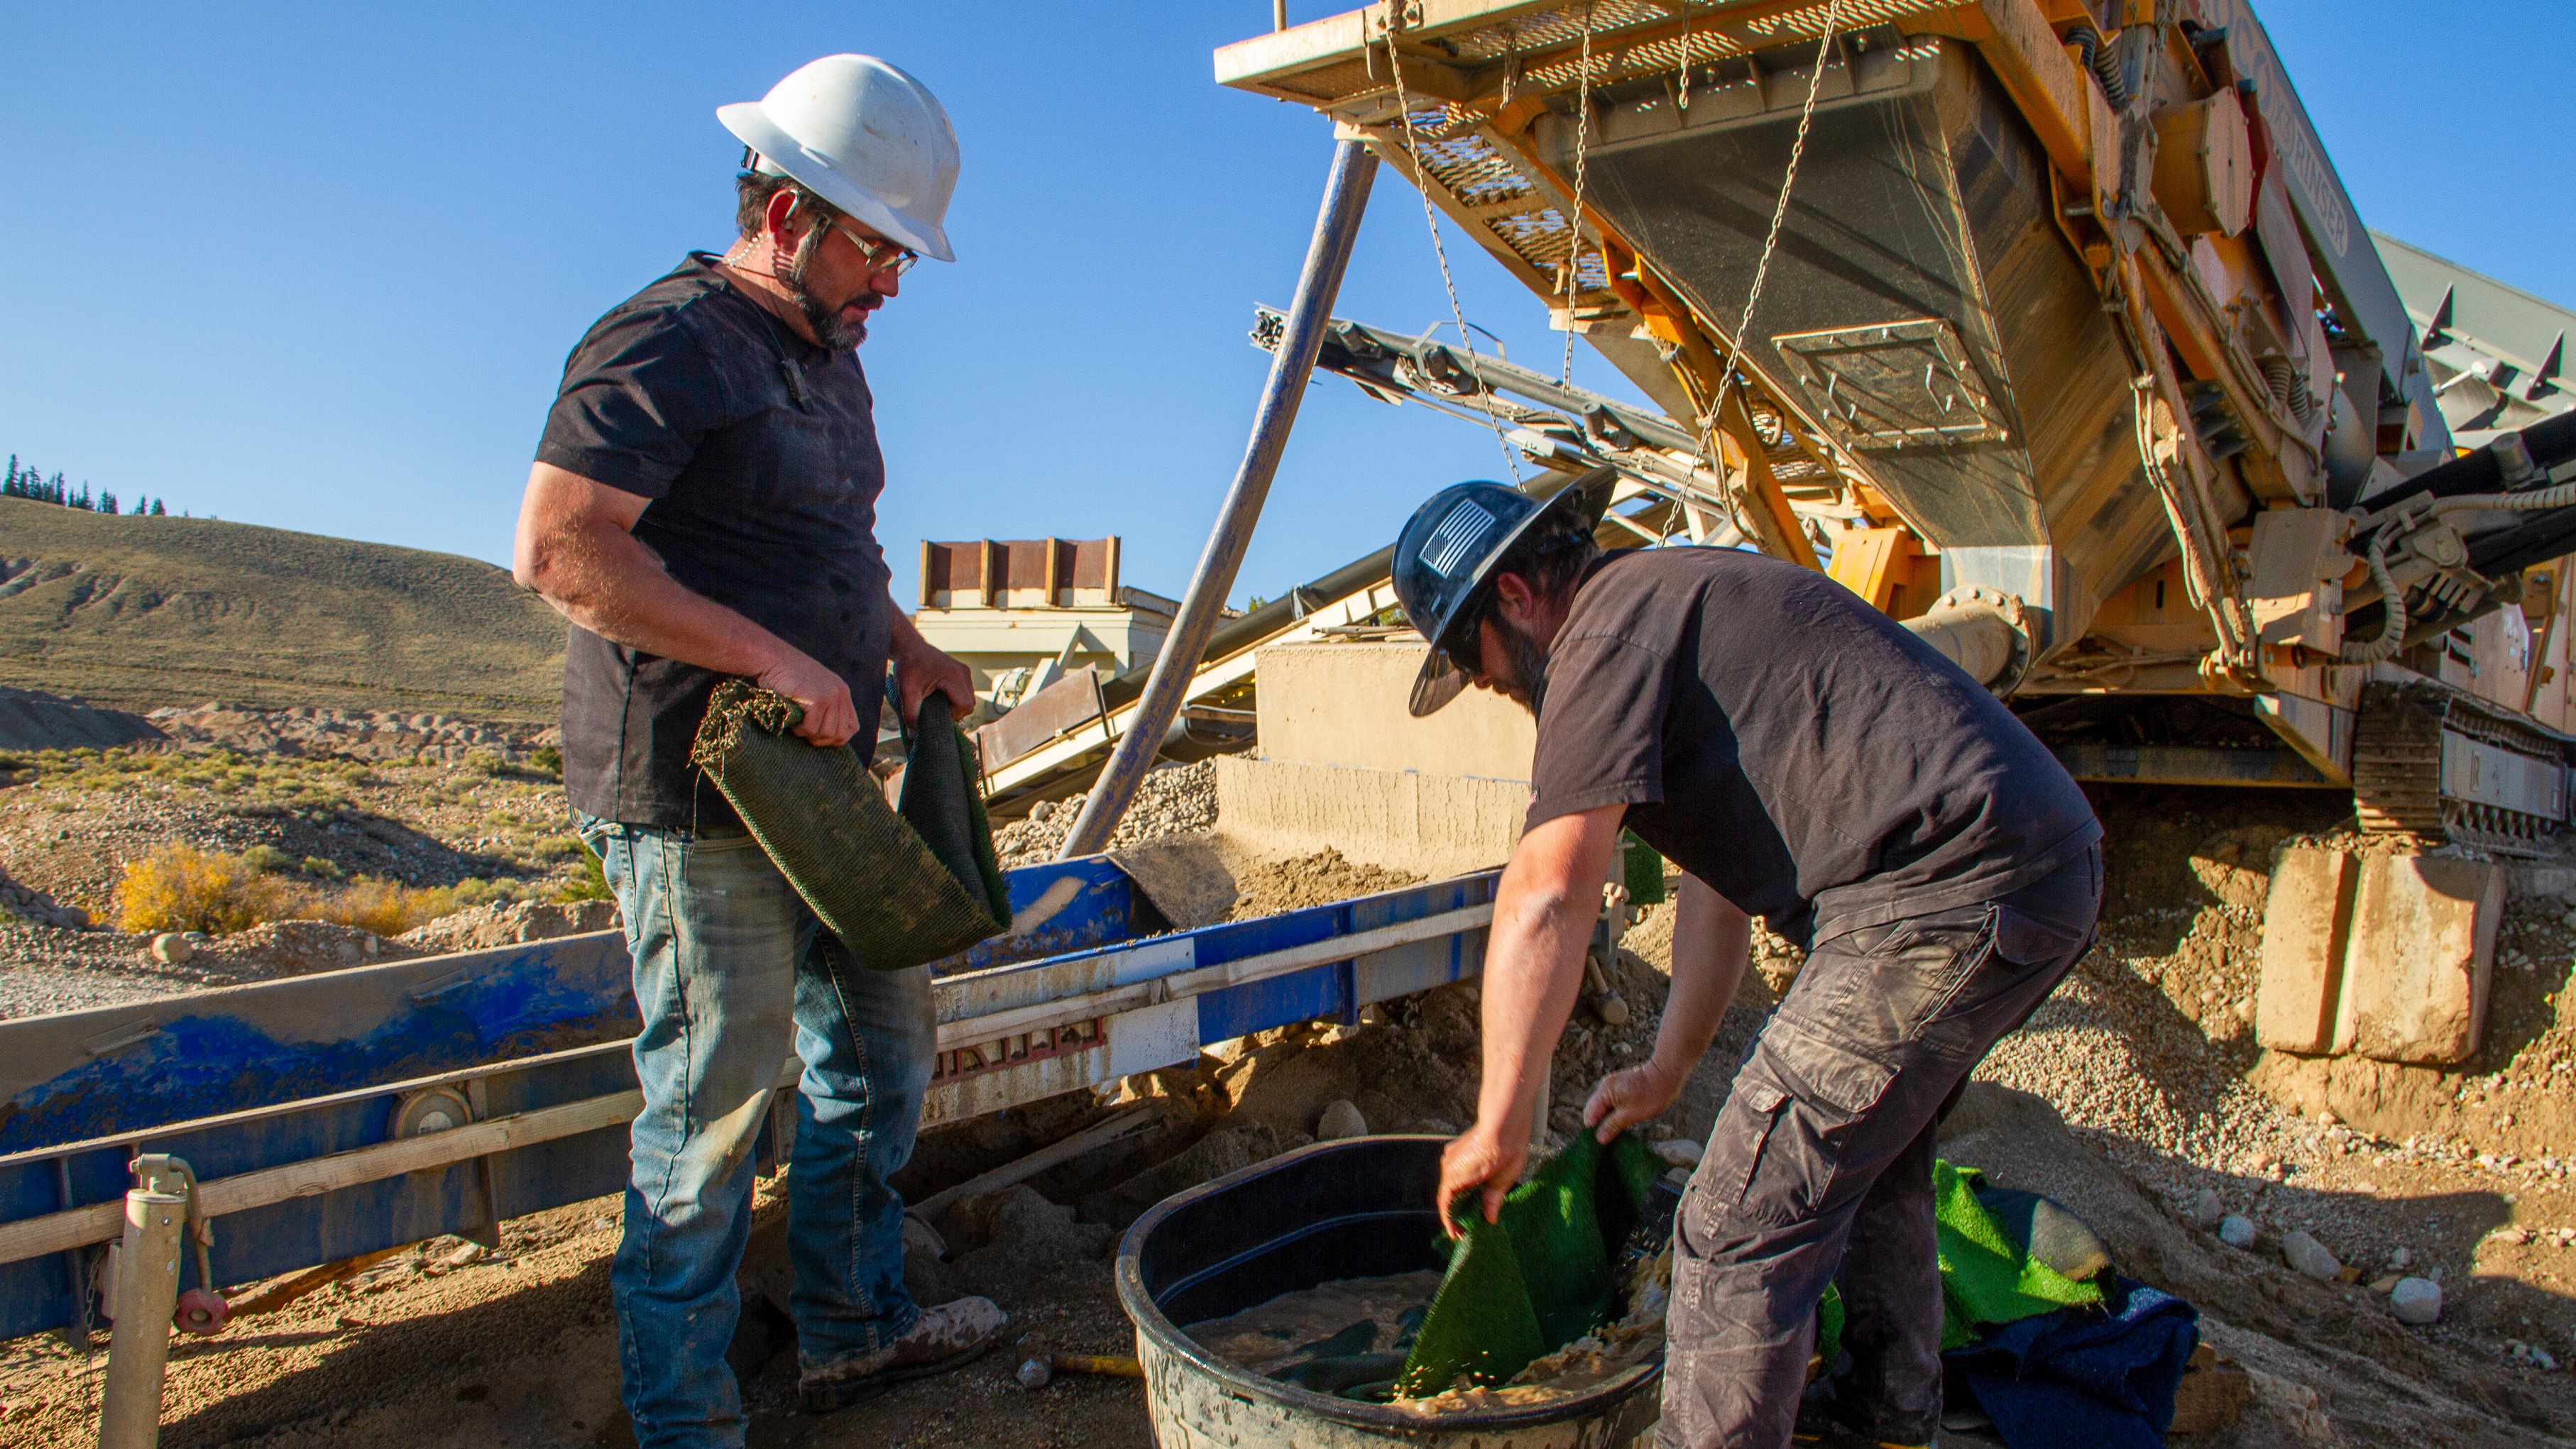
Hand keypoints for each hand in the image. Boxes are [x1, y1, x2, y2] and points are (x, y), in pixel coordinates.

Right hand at [753, 645, 858, 747]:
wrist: (772, 659)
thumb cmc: (786, 676)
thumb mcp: (814, 689)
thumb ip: (825, 707)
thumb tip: (828, 738)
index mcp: (842, 691)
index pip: (852, 727)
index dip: (837, 737)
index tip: (819, 737)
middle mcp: (840, 693)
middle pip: (841, 734)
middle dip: (821, 740)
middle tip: (804, 733)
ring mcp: (830, 696)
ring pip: (826, 733)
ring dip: (808, 734)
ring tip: (796, 723)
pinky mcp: (818, 700)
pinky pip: (811, 728)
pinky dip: (799, 729)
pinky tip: (792, 718)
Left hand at [891, 630, 974, 728]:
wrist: (909, 647)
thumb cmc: (908, 666)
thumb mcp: (907, 691)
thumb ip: (911, 713)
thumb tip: (914, 735)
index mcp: (953, 676)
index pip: (965, 705)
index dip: (953, 714)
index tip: (938, 712)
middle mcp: (963, 672)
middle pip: (970, 703)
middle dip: (955, 712)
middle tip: (937, 709)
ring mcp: (964, 671)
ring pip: (969, 698)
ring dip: (956, 705)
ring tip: (938, 702)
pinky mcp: (961, 671)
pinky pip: (965, 691)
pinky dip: (956, 698)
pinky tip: (941, 696)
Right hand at [1436, 1121, 1526, 1237]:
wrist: (1505, 1119)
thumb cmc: (1505, 1148)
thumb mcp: (1502, 1179)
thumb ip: (1492, 1200)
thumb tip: (1489, 1218)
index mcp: (1455, 1176)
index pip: (1445, 1205)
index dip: (1450, 1222)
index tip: (1457, 1235)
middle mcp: (1448, 1165)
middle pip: (1447, 1195)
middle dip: (1455, 1212)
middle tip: (1466, 1228)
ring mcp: (1452, 1155)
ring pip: (1451, 1183)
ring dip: (1458, 1197)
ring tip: (1471, 1211)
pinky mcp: (1458, 1148)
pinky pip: (1455, 1172)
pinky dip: (1461, 1184)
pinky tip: (1473, 1190)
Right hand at [1583, 1057, 1685, 1143]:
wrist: (1666, 1076)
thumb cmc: (1650, 1095)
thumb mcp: (1630, 1115)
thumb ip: (1612, 1126)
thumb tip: (1599, 1139)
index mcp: (1604, 1092)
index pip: (1590, 1114)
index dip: (1592, 1129)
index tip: (1598, 1143)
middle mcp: (1604, 1087)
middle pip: (1594, 1110)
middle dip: (1599, 1124)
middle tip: (1607, 1140)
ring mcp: (1612, 1086)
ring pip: (1603, 1107)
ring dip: (1606, 1119)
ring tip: (1613, 1133)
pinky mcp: (1620, 1087)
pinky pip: (1611, 1102)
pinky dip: (1613, 1112)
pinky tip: (1620, 1122)